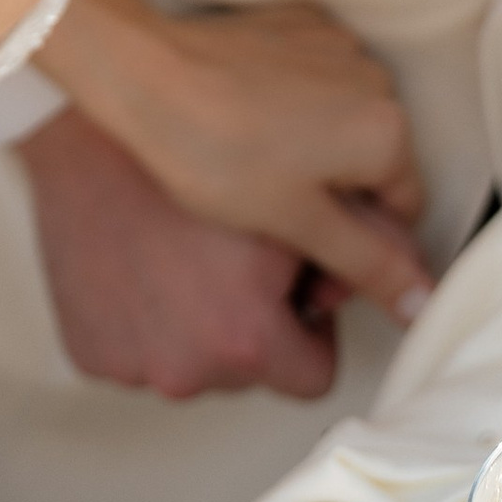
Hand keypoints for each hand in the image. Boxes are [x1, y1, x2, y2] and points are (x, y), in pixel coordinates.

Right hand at [18, 108, 342, 399]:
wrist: (97, 124)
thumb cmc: (204, 151)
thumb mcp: (305, 202)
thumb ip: (368, 256)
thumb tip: (412, 295)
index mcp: (246, 340)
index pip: (315, 376)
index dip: (313, 322)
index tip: (295, 279)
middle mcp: (185, 371)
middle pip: (251, 371)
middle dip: (254, 322)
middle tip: (236, 252)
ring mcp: (131, 368)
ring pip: (195, 363)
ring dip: (199, 323)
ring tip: (188, 249)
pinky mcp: (89, 354)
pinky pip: (140, 353)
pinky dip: (148, 320)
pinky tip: (147, 259)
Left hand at [37, 0, 433, 328]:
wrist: (147, 76)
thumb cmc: (217, 155)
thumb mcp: (298, 224)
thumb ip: (369, 263)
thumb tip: (424, 301)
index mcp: (388, 131)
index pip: (404, 212)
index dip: (362, 253)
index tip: (312, 274)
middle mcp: (377, 78)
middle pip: (377, 166)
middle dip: (340, 203)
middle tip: (279, 230)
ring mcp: (338, 43)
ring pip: (346, 121)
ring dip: (319, 152)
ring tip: (257, 173)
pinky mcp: (302, 21)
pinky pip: (318, 78)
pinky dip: (297, 105)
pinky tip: (251, 124)